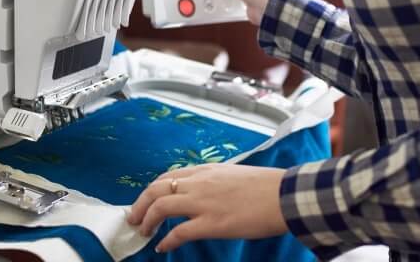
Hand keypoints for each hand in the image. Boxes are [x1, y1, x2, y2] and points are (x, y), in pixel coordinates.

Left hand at [127, 164, 288, 252]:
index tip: (146, 200)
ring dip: (147, 220)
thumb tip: (207, 192)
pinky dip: (166, 241)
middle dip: (140, 203)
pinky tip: (162, 248)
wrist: (285, 195)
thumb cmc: (267, 186)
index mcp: (206, 171)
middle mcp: (199, 183)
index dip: (152, 189)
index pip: (168, 176)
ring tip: (143, 231)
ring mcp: (203, 202)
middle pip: (156, 188)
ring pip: (161, 206)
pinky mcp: (211, 223)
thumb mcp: (235, 174)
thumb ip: (216, 181)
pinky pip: (179, 232)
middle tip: (134, 217)